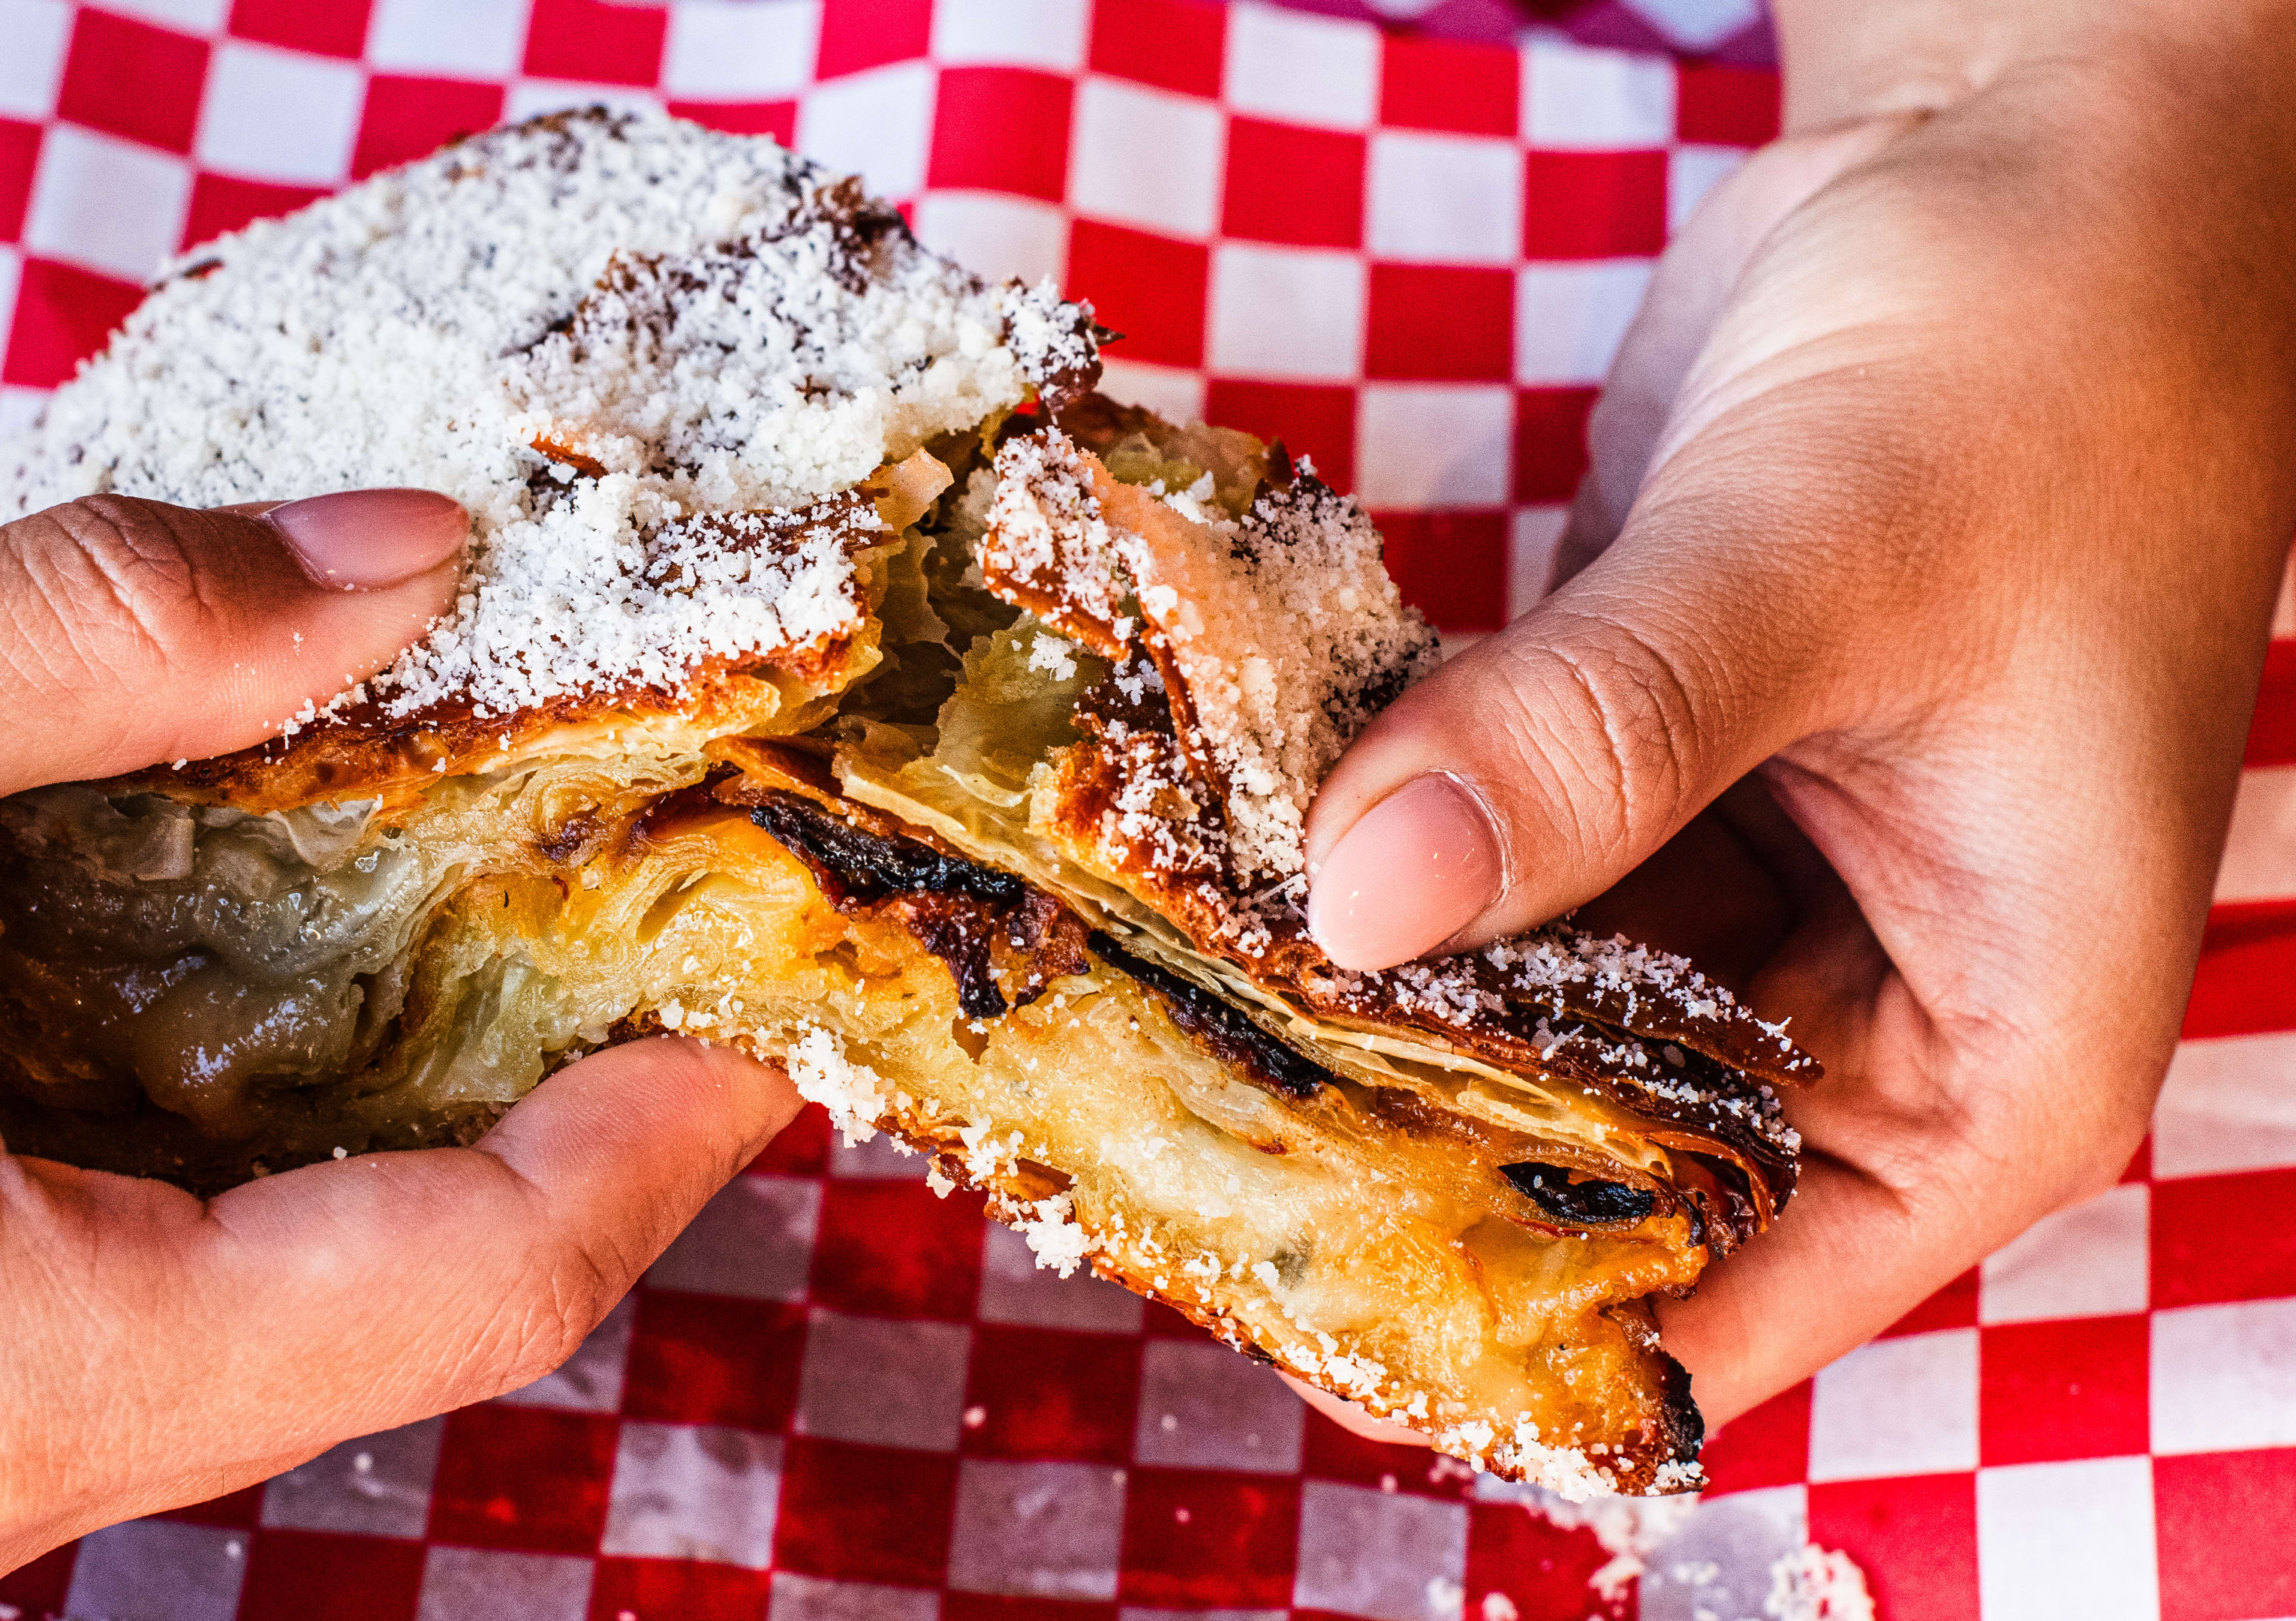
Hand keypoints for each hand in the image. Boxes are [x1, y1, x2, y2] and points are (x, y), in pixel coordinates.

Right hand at [0, 492, 799, 1617]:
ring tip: (467, 922)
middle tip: (627, 918)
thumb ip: (126, 636)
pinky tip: (236, 985)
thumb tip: (401, 560)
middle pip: (368, 1316)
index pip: (467, 1291)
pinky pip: (93, 1301)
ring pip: (236, 1315)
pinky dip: (196, 1148)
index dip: (652, 1146)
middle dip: (516, 1118)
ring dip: (355, 1122)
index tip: (763, 1016)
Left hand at [1297, 0, 2295, 1436]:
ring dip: (1358, 1009)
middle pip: (1599, 1187)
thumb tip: (1368, 896)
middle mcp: (1859, 1021)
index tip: (1293, 1286)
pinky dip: (1373, 871)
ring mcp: (1737, 902)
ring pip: (1520, 1033)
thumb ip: (1601, 736)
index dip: (1522, 1332)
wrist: (2021, 176)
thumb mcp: (1828, 562)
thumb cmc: (2042, 371)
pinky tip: (1220, 867)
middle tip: (1164, 1130)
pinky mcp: (1636, 788)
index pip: (1739, 1311)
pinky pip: (1485, 881)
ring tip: (1153, 1007)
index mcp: (1987, 1066)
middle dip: (1397, 1155)